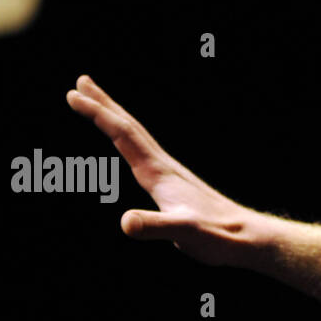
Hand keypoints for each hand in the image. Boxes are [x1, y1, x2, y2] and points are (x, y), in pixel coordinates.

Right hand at [66, 74, 268, 265]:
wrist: (247, 238)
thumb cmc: (218, 237)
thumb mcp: (183, 234)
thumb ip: (154, 227)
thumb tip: (126, 223)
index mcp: (159, 173)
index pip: (123, 135)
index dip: (98, 114)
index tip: (72, 95)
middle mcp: (164, 167)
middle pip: (129, 127)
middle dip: (104, 104)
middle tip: (81, 82)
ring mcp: (171, 175)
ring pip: (138, 138)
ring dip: (117, 119)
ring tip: (100, 104)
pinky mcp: (176, 187)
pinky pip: (145, 155)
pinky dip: (130, 143)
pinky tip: (131, 149)